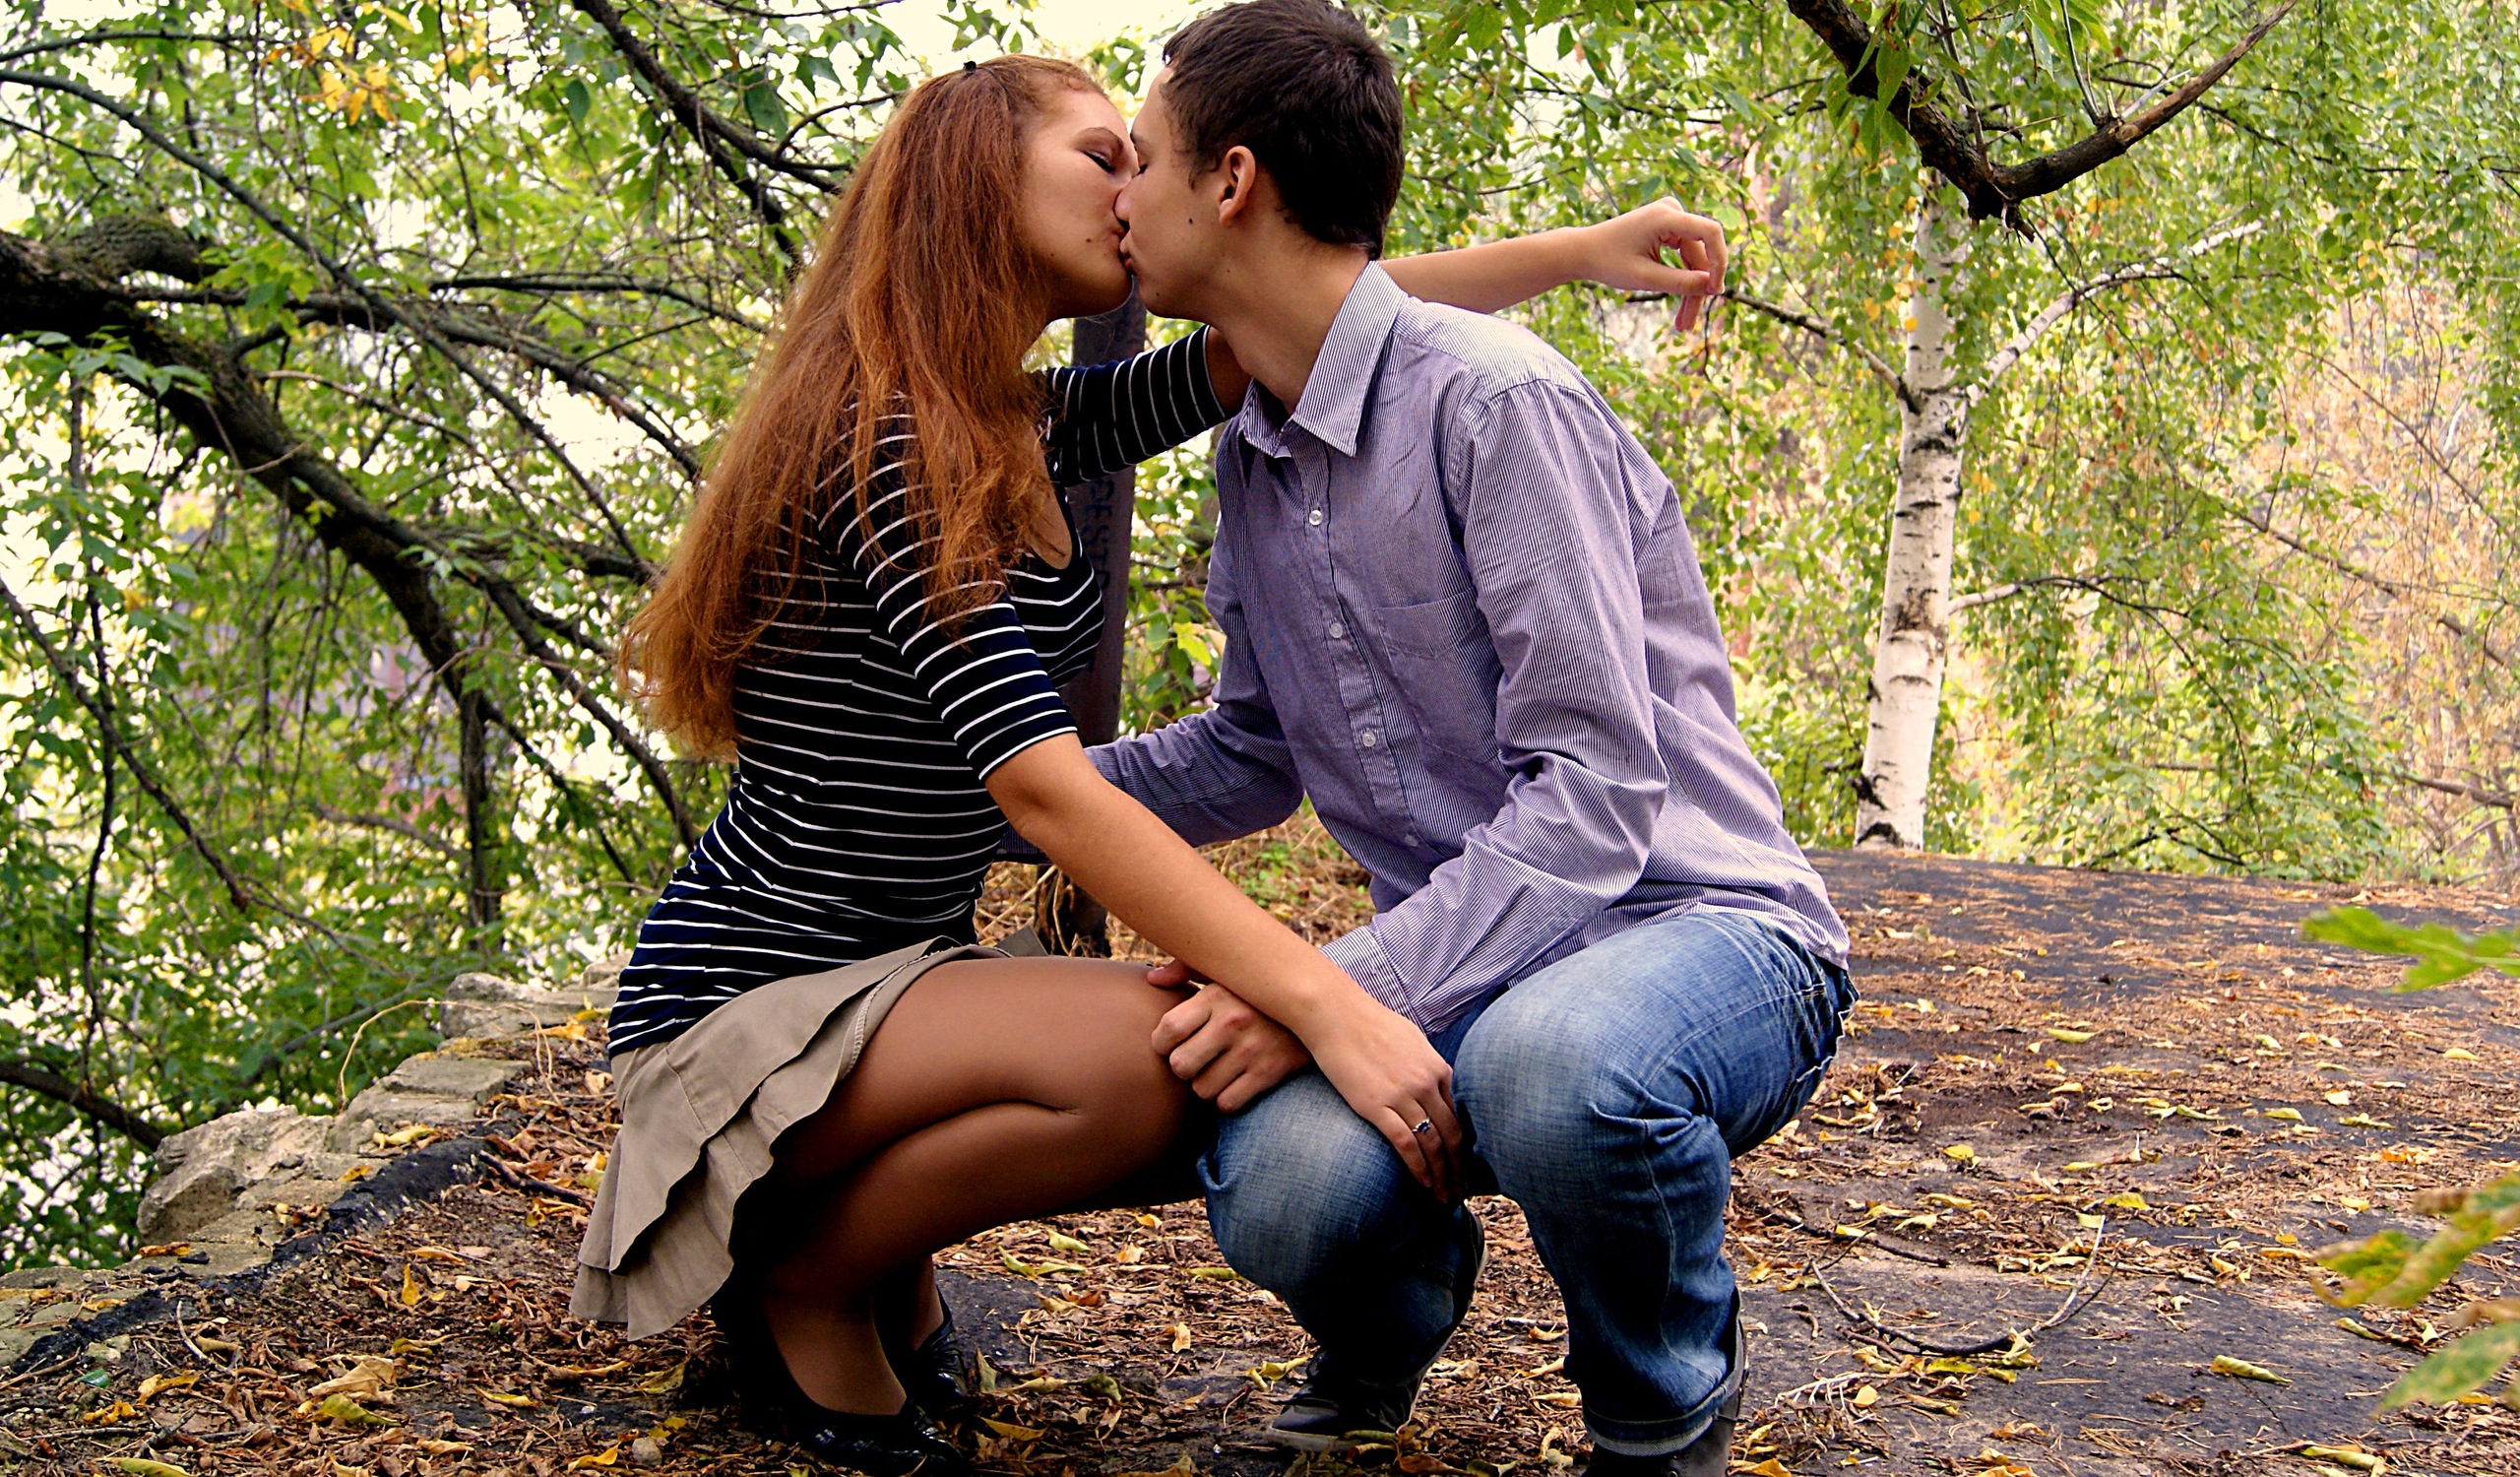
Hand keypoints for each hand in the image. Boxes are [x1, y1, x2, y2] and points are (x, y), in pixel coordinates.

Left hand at [1150, 977, 1312, 1111]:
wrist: (1318, 1005)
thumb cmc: (1258, 990)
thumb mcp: (1226, 971)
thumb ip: (1187, 969)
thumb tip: (1153, 980)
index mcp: (1217, 995)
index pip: (1168, 1029)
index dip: (1161, 1042)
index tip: (1171, 1042)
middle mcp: (1233, 1022)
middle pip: (1180, 1065)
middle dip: (1183, 1067)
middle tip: (1194, 1059)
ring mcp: (1253, 1049)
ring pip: (1202, 1089)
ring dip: (1205, 1085)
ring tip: (1216, 1070)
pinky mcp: (1270, 1072)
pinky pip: (1228, 1103)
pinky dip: (1227, 1098)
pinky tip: (1234, 1082)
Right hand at [1302, 992, 1465, 1202]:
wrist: (1334, 1014)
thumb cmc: (1368, 1023)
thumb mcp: (1409, 1040)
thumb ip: (1425, 1065)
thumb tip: (1433, 1081)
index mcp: (1437, 1068)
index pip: (1460, 1116)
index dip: (1465, 1145)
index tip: (1464, 1165)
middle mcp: (1425, 1083)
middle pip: (1452, 1135)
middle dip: (1459, 1168)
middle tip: (1460, 1191)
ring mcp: (1402, 1095)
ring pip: (1433, 1144)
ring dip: (1442, 1175)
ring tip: (1443, 1196)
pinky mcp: (1376, 1105)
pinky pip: (1405, 1144)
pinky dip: (1418, 1167)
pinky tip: (1422, 1183)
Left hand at [1577, 197, 1728, 332]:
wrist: (1582, 251)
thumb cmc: (1607, 262)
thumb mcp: (1645, 278)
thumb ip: (1680, 282)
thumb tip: (1713, 288)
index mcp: (1666, 216)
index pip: (1710, 232)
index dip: (1719, 261)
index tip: (1715, 291)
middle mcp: (1672, 210)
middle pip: (1700, 254)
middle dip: (1696, 290)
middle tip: (1687, 325)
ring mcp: (1671, 218)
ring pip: (1693, 259)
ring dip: (1690, 290)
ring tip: (1682, 325)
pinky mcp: (1668, 228)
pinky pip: (1684, 256)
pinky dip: (1682, 280)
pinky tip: (1681, 309)